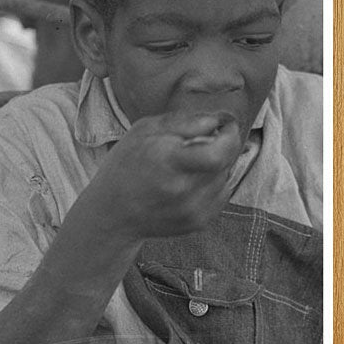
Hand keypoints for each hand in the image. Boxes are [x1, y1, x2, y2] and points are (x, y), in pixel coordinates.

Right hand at [83, 109, 242, 241]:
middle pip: (226, 162)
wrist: (112, 213)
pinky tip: (189, 183)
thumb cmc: (126, 165)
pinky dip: (212, 184)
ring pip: (225, 178)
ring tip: (189, 165)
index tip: (226, 125)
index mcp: (168, 161)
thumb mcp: (145, 130)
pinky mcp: (198, 222)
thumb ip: (185, 121)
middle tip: (205, 141)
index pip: (219, 152)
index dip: (230, 135)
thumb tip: (218, 120)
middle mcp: (183, 189)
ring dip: (216, 167)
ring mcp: (192, 210)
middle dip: (222, 147)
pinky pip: (221, 195)